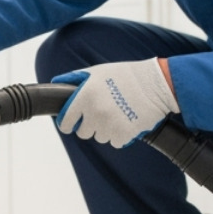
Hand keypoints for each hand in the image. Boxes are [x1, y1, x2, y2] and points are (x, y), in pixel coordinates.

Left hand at [52, 58, 178, 147]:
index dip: (68, 124)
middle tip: (102, 114)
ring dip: (106, 130)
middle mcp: (94, 112)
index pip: (65, 122)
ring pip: (100, 138)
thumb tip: (55, 84)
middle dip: (90, 126)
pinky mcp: (124, 135)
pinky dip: (120, 135)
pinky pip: (116, 142)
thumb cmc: (126, 75)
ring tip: (118, 114)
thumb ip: (75, 79)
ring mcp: (109, 125)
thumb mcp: (97, 71)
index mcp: (84, 96)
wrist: (157, 84)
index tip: (72, 124)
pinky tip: (127, 121)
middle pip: (83, 133)